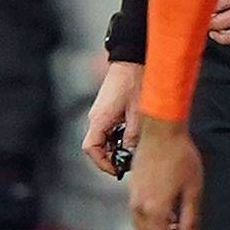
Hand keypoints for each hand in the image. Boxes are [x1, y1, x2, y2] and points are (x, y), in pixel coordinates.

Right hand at [82, 60, 141, 178]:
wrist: (132, 59)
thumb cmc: (135, 82)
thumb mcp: (138, 114)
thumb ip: (133, 137)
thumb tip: (130, 155)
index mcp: (100, 120)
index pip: (91, 149)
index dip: (102, 163)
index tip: (117, 169)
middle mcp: (96, 118)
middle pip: (97, 146)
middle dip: (112, 156)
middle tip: (130, 160)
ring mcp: (101, 113)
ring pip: (105, 138)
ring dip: (117, 146)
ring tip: (135, 147)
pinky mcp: (107, 109)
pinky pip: (109, 129)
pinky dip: (120, 136)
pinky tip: (134, 134)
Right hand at [125, 117, 202, 229]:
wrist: (160, 131)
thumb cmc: (180, 157)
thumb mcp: (193, 191)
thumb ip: (190, 220)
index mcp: (155, 210)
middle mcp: (139, 207)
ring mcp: (133, 198)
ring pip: (142, 229)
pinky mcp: (133, 189)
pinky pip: (139, 216)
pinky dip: (152, 224)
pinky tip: (166, 217)